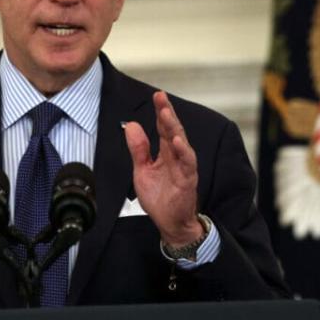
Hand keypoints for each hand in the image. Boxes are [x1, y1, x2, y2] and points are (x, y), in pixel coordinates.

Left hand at [123, 91, 202, 247]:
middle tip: (161, 97)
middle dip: (167, 112)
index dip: (160, 112)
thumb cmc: (160, 198)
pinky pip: (187, 163)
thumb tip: (131, 126)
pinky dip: (183, 152)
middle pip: (173, 130)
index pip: (163, 128)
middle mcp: (176, 156)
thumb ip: (138, 149)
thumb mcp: (142, 171)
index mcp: (165, 153)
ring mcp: (184, 167)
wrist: (170, 223)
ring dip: (174, 128)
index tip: (157, 96)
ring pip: (181, 143)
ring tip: (166, 114)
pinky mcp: (188, 180)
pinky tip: (177, 141)